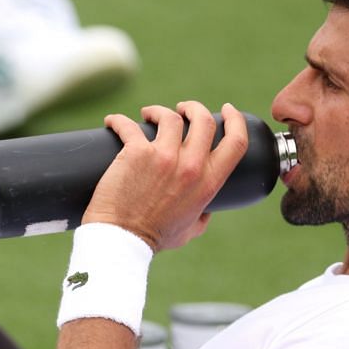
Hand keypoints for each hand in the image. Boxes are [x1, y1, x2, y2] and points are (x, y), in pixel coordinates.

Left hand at [80, 101, 250, 250]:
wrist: (122, 240)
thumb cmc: (154, 238)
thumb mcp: (191, 230)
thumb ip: (203, 218)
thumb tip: (208, 210)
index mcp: (209, 182)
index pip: (236, 142)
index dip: (235, 120)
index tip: (227, 110)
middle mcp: (191, 166)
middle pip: (203, 120)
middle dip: (194, 108)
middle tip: (182, 110)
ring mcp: (163, 157)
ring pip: (169, 117)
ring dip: (159, 111)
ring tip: (148, 115)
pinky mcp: (135, 153)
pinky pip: (128, 125)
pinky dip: (118, 120)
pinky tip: (112, 122)